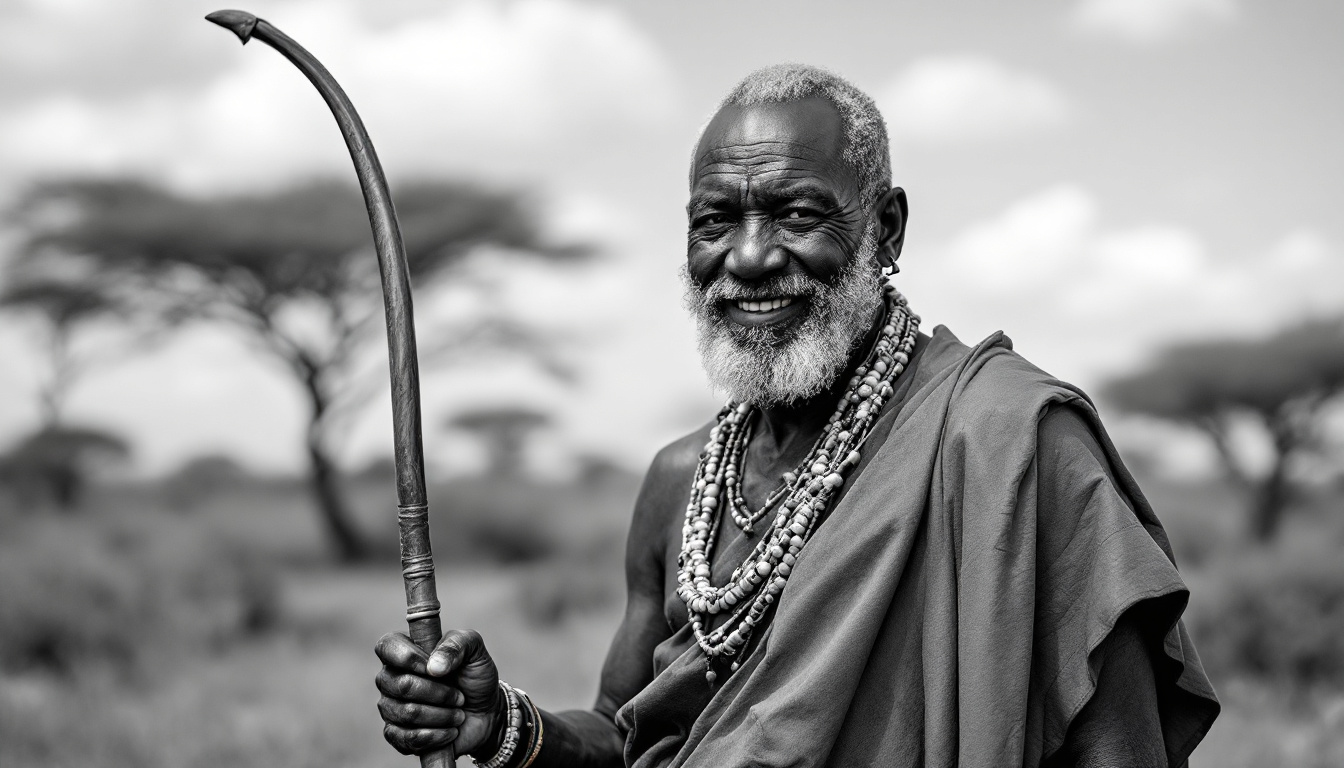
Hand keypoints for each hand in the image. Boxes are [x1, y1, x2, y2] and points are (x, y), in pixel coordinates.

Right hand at [375, 629, 504, 758]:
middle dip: (439, 693)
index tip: (436, 669)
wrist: (485, 713)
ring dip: (442, 715)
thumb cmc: (475, 676)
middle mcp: (391, 678)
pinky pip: (407, 738)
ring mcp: (390, 707)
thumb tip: (433, 666)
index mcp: (404, 650)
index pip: (386, 646)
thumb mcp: (475, 650)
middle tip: (459, 696)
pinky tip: (450, 731)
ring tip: (458, 714)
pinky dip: (436, 735)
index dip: (409, 657)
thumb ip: (457, 644)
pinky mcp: (396, 735)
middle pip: (402, 685)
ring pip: (408, 713)